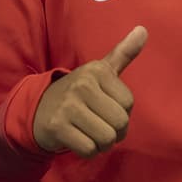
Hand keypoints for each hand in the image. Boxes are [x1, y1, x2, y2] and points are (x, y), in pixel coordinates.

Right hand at [32, 26, 147, 156]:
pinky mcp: (57, 126)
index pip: (129, 104)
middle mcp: (82, 85)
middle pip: (120, 123)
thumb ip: (123, 53)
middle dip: (115, 132)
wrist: (38, 109)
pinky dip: (88, 151)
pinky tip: (79, 140)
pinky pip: (89, 149)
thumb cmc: (78, 92)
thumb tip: (143, 30)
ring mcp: (68, 106)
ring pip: (106, 138)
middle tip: (99, 125)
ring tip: (90, 133)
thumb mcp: (100, 71)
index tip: (105, 108)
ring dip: (102, 143)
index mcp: (97, 71)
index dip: (121, 112)